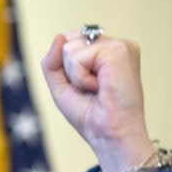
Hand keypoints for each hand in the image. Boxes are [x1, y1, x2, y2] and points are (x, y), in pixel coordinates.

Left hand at [41, 30, 155, 171]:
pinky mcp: (118, 50)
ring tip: (96, 89)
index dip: (67, 69)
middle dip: (69, 72)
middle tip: (91, 89)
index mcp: (107, 51)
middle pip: (67, 42)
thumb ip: (53, 62)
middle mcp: (115, 45)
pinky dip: (80, 78)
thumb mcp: (62, 86)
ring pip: (69, 49)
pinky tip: (100, 87)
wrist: (109, 134)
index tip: (87, 87)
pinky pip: (77, 57)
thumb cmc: (90, 115)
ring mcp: (119, 45)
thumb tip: (59, 37)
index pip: (69, 42)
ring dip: (75, 76)